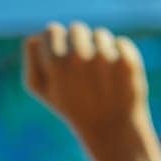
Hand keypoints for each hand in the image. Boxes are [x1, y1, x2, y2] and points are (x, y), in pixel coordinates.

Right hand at [23, 22, 148, 141]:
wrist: (112, 131)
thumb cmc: (73, 107)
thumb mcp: (41, 89)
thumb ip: (32, 58)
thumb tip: (38, 36)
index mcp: (56, 62)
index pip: (52, 30)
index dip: (57, 45)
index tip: (64, 62)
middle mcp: (80, 56)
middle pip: (76, 28)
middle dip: (79, 44)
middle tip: (84, 71)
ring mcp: (106, 59)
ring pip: (100, 34)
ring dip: (101, 49)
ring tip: (101, 76)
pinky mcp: (128, 63)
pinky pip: (123, 43)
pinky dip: (121, 55)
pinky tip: (118, 77)